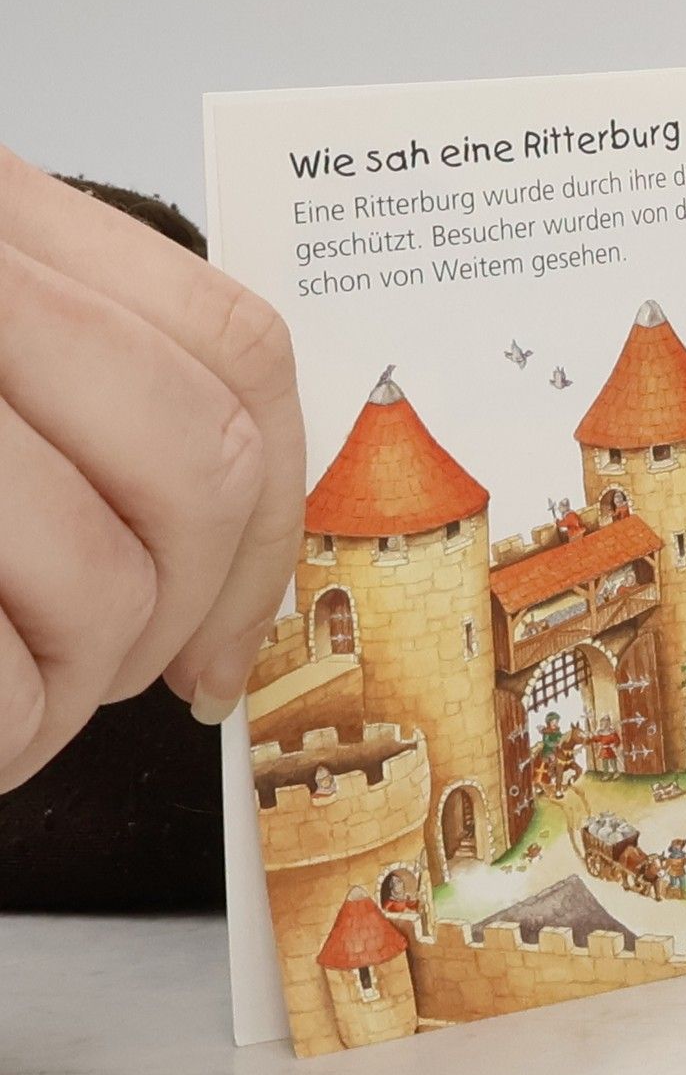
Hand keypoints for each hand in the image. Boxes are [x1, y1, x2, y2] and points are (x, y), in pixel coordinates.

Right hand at [0, 148, 304, 791]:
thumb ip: (81, 390)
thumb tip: (237, 520)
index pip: (237, 346)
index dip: (269, 509)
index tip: (238, 618)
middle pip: (202, 458)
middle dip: (189, 607)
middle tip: (128, 675)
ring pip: (104, 570)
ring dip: (75, 685)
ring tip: (18, 705)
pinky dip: (4, 728)